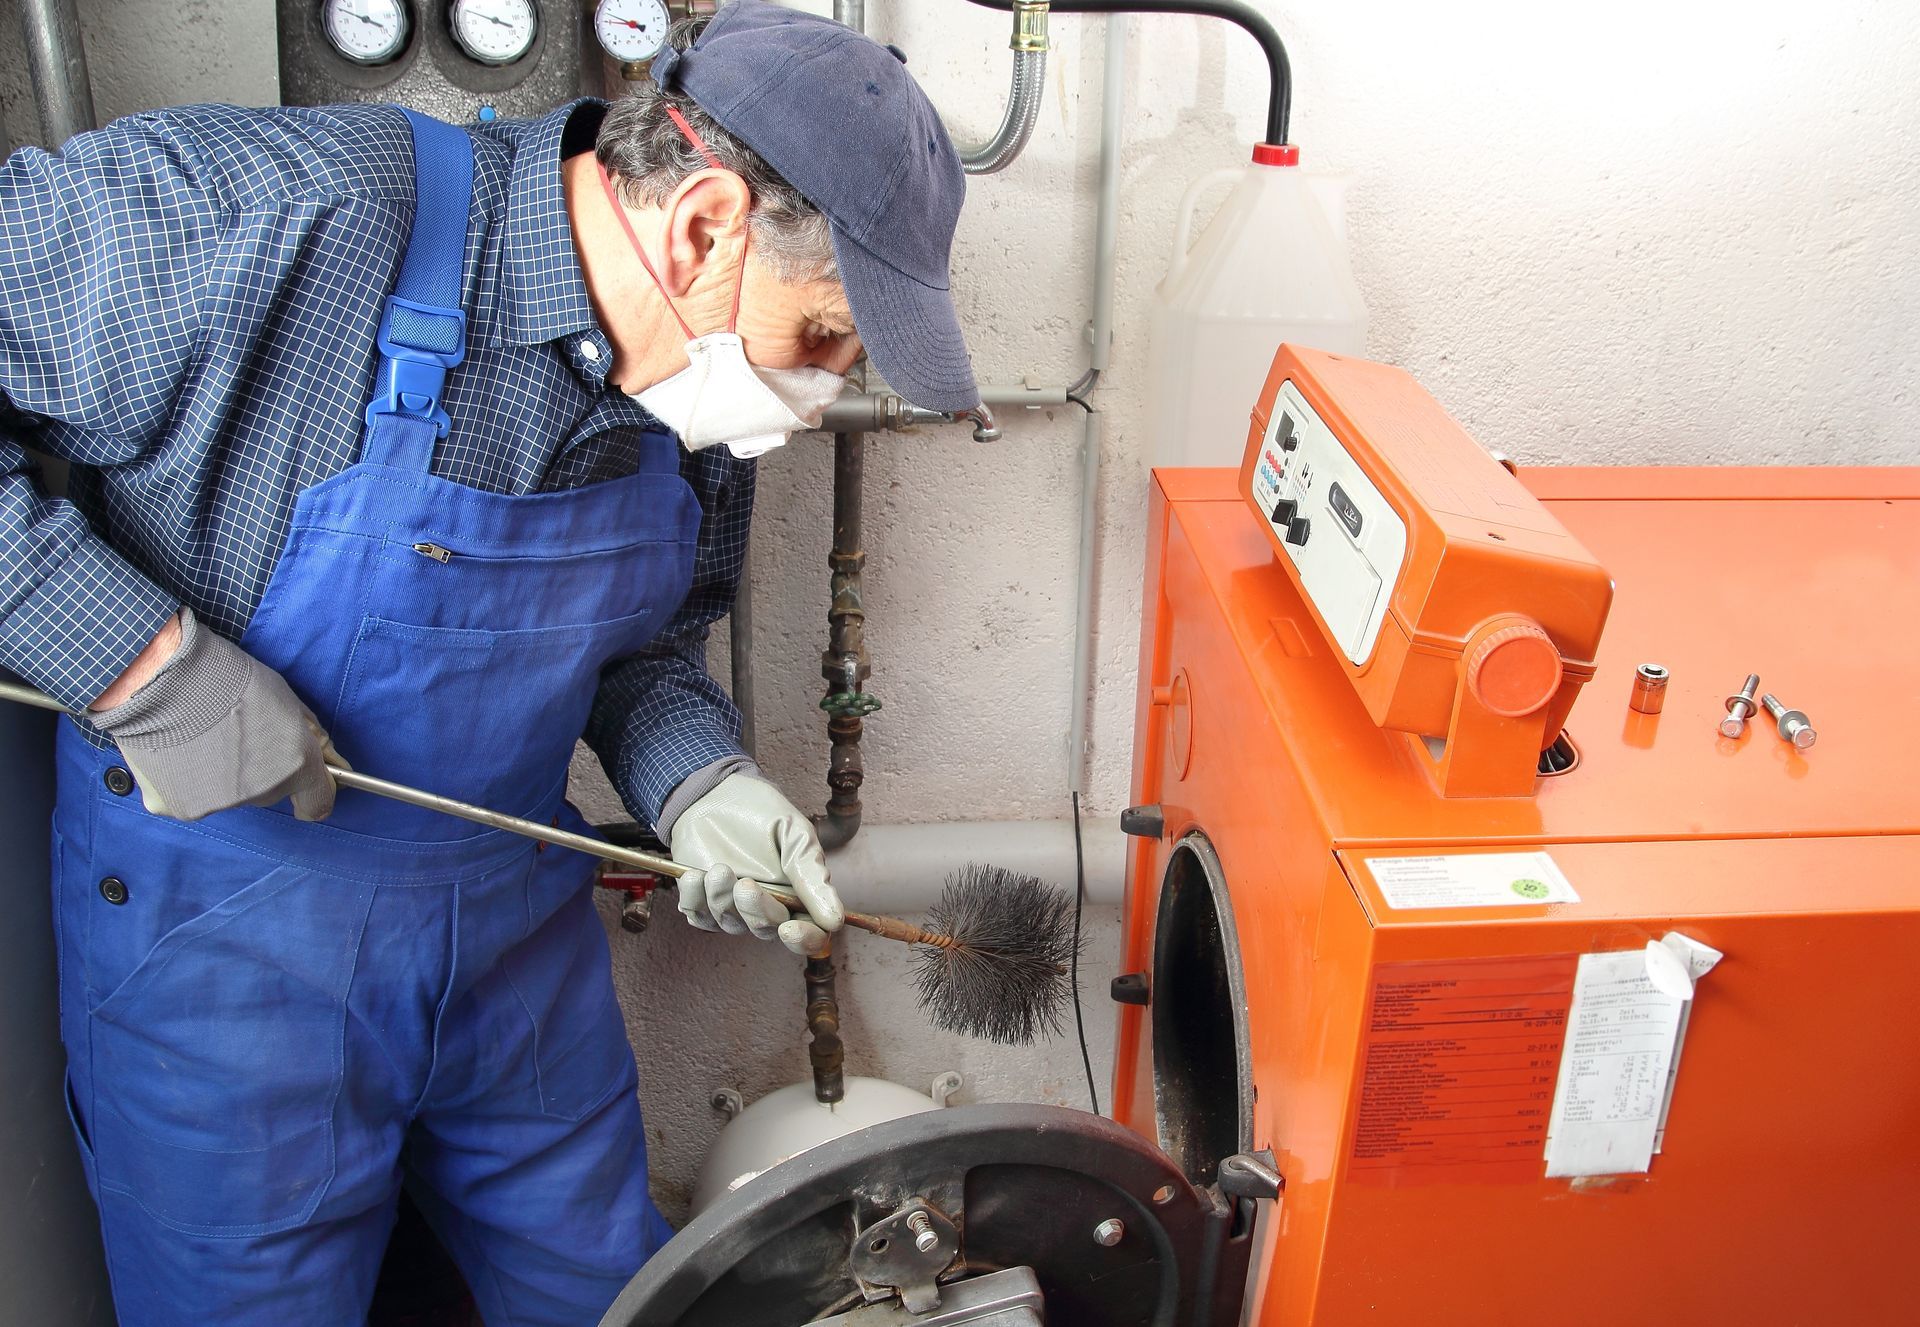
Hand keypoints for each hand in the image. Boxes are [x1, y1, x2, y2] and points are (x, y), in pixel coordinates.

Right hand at [90, 607, 345, 821]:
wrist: (163, 677)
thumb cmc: (227, 678)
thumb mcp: (287, 700)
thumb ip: (307, 738)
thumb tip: (325, 760)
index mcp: (295, 767)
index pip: (318, 802)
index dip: (314, 791)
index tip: (307, 783)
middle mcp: (261, 793)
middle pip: (268, 791)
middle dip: (260, 769)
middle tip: (236, 734)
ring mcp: (218, 804)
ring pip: (228, 795)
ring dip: (220, 773)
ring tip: (201, 738)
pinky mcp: (178, 806)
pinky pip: (189, 796)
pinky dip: (184, 778)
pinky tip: (177, 750)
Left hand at [669, 772, 843, 956]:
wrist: (714, 793)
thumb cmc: (761, 812)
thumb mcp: (795, 835)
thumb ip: (812, 876)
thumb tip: (834, 919)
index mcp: (799, 895)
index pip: (810, 935)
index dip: (803, 940)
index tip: (790, 929)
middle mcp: (768, 907)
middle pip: (768, 931)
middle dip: (757, 910)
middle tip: (746, 884)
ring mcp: (733, 907)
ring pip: (731, 924)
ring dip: (722, 898)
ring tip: (718, 868)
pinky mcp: (702, 902)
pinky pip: (697, 916)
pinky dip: (695, 898)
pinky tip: (694, 874)